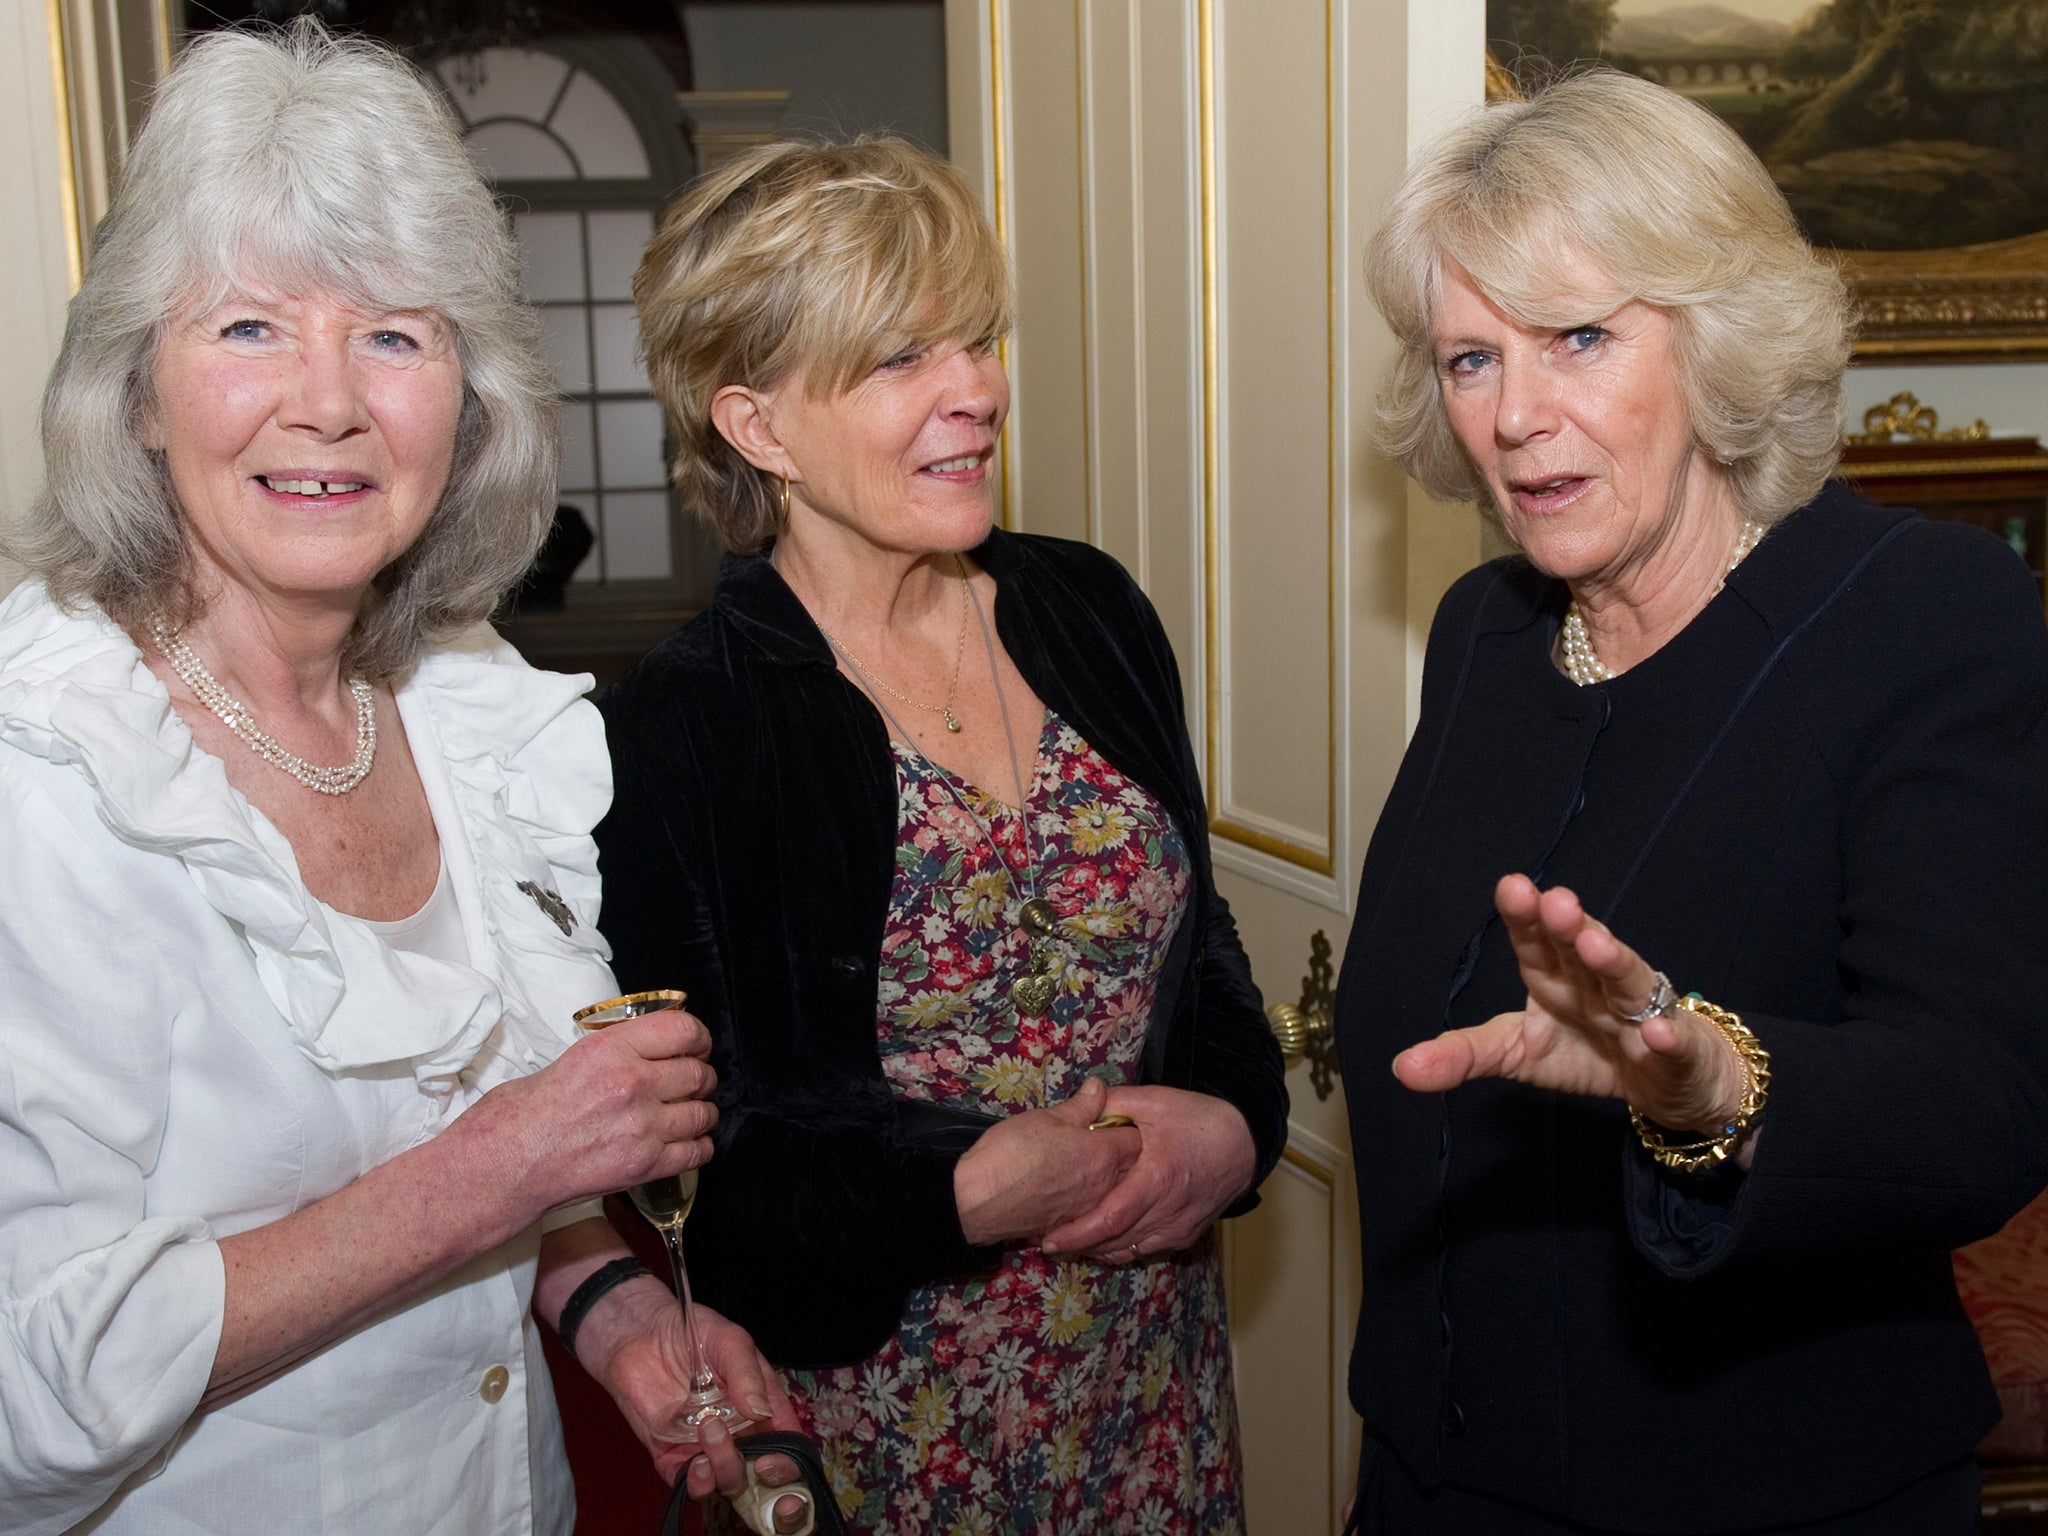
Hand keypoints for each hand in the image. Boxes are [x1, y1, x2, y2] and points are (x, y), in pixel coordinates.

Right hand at [452, 1008, 718, 1217]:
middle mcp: (633, 1084)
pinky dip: (698, 1146)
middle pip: (699, 1073)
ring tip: (691, 1113)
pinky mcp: (644, 1166)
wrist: (503, 1166)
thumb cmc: (521, 1114)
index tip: (697, 1045)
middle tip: (693, 1082)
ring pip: (703, 1113)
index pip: (684, 1030)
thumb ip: (617, 1052)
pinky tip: (688, 1143)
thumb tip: (650, 1050)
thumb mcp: (570, 1058)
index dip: (698, 1038)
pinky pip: (696, 1152)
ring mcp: (642, 1127)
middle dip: (701, 1076)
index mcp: (611, 1050)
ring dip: (702, 1112)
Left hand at [581, 1283, 807, 1522]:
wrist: (643, 1333)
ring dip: (724, 1469)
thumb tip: (760, 1411)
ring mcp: (705, 1448)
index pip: (786, 1444)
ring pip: (725, 1481)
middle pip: (759, 1474)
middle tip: (746, 1453)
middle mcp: (738, 1434)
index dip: (787, 1463)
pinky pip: (688, 1484)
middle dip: (756, 1475)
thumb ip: (747, 1374)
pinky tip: (695, 1464)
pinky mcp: (673, 1455)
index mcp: (762, 1408)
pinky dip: (696, 1483)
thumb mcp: (730, 1342)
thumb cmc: (693, 1333)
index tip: (772, 1462)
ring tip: (708, 1430)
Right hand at [953, 1076, 1141, 1245]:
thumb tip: (1099, 1087)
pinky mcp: (1071, 1227)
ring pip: (1112, 1191)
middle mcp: (1105, 1185)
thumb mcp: (1046, 1118)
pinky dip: (1086, 1200)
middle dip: (1120, 1153)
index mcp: (1103, 1154)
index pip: (1136, 1138)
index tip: (1105, 1121)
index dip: (1123, 1126)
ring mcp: (1089, 1210)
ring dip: (1105, 1178)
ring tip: (1077, 1165)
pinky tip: (1064, 1190)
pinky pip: (1090, 1210)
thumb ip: (1080, 1105)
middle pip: (1130, 1168)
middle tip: (1093, 1140)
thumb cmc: (1012, 1152)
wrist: (978, 1203)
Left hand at [1037, 1085, 1255, 1260]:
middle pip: (1116, 1241)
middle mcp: (1169, 1212)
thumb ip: (1115, 1102)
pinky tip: (1103, 1238)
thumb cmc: (1199, 1121)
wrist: (1245, 1143)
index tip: (1050, 1238)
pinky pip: (1147, 1248)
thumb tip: (1081, 1099)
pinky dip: (1123, 1247)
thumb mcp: (1157, 1102)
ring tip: (1070, 1241)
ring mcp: (1179, 1228)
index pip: (1111, 1218)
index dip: (1079, 1233)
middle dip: (1080, 1245)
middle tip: (1048, 1241)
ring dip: (1099, 1250)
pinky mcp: (1186, 1235)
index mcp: (1158, 1180)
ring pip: (1130, 1250)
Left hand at [1391, 874, 1748, 1135]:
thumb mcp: (1517, 1054)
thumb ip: (1462, 1055)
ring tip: (1594, 944)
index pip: (1536, 943)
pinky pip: (1673, 1045)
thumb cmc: (1587, 1052)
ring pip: (1628, 985)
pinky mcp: (1677, 1055)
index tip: (1511, 886)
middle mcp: (1597, 987)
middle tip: (1555, 902)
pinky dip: (1667, 1037)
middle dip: (1569, 926)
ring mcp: (1641, 1016)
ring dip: (1613, 963)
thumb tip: (1401, 1069)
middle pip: (1582, 952)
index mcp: (1555, 979)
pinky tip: (1657, 1032)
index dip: (1525, 917)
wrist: (1666, 1084)